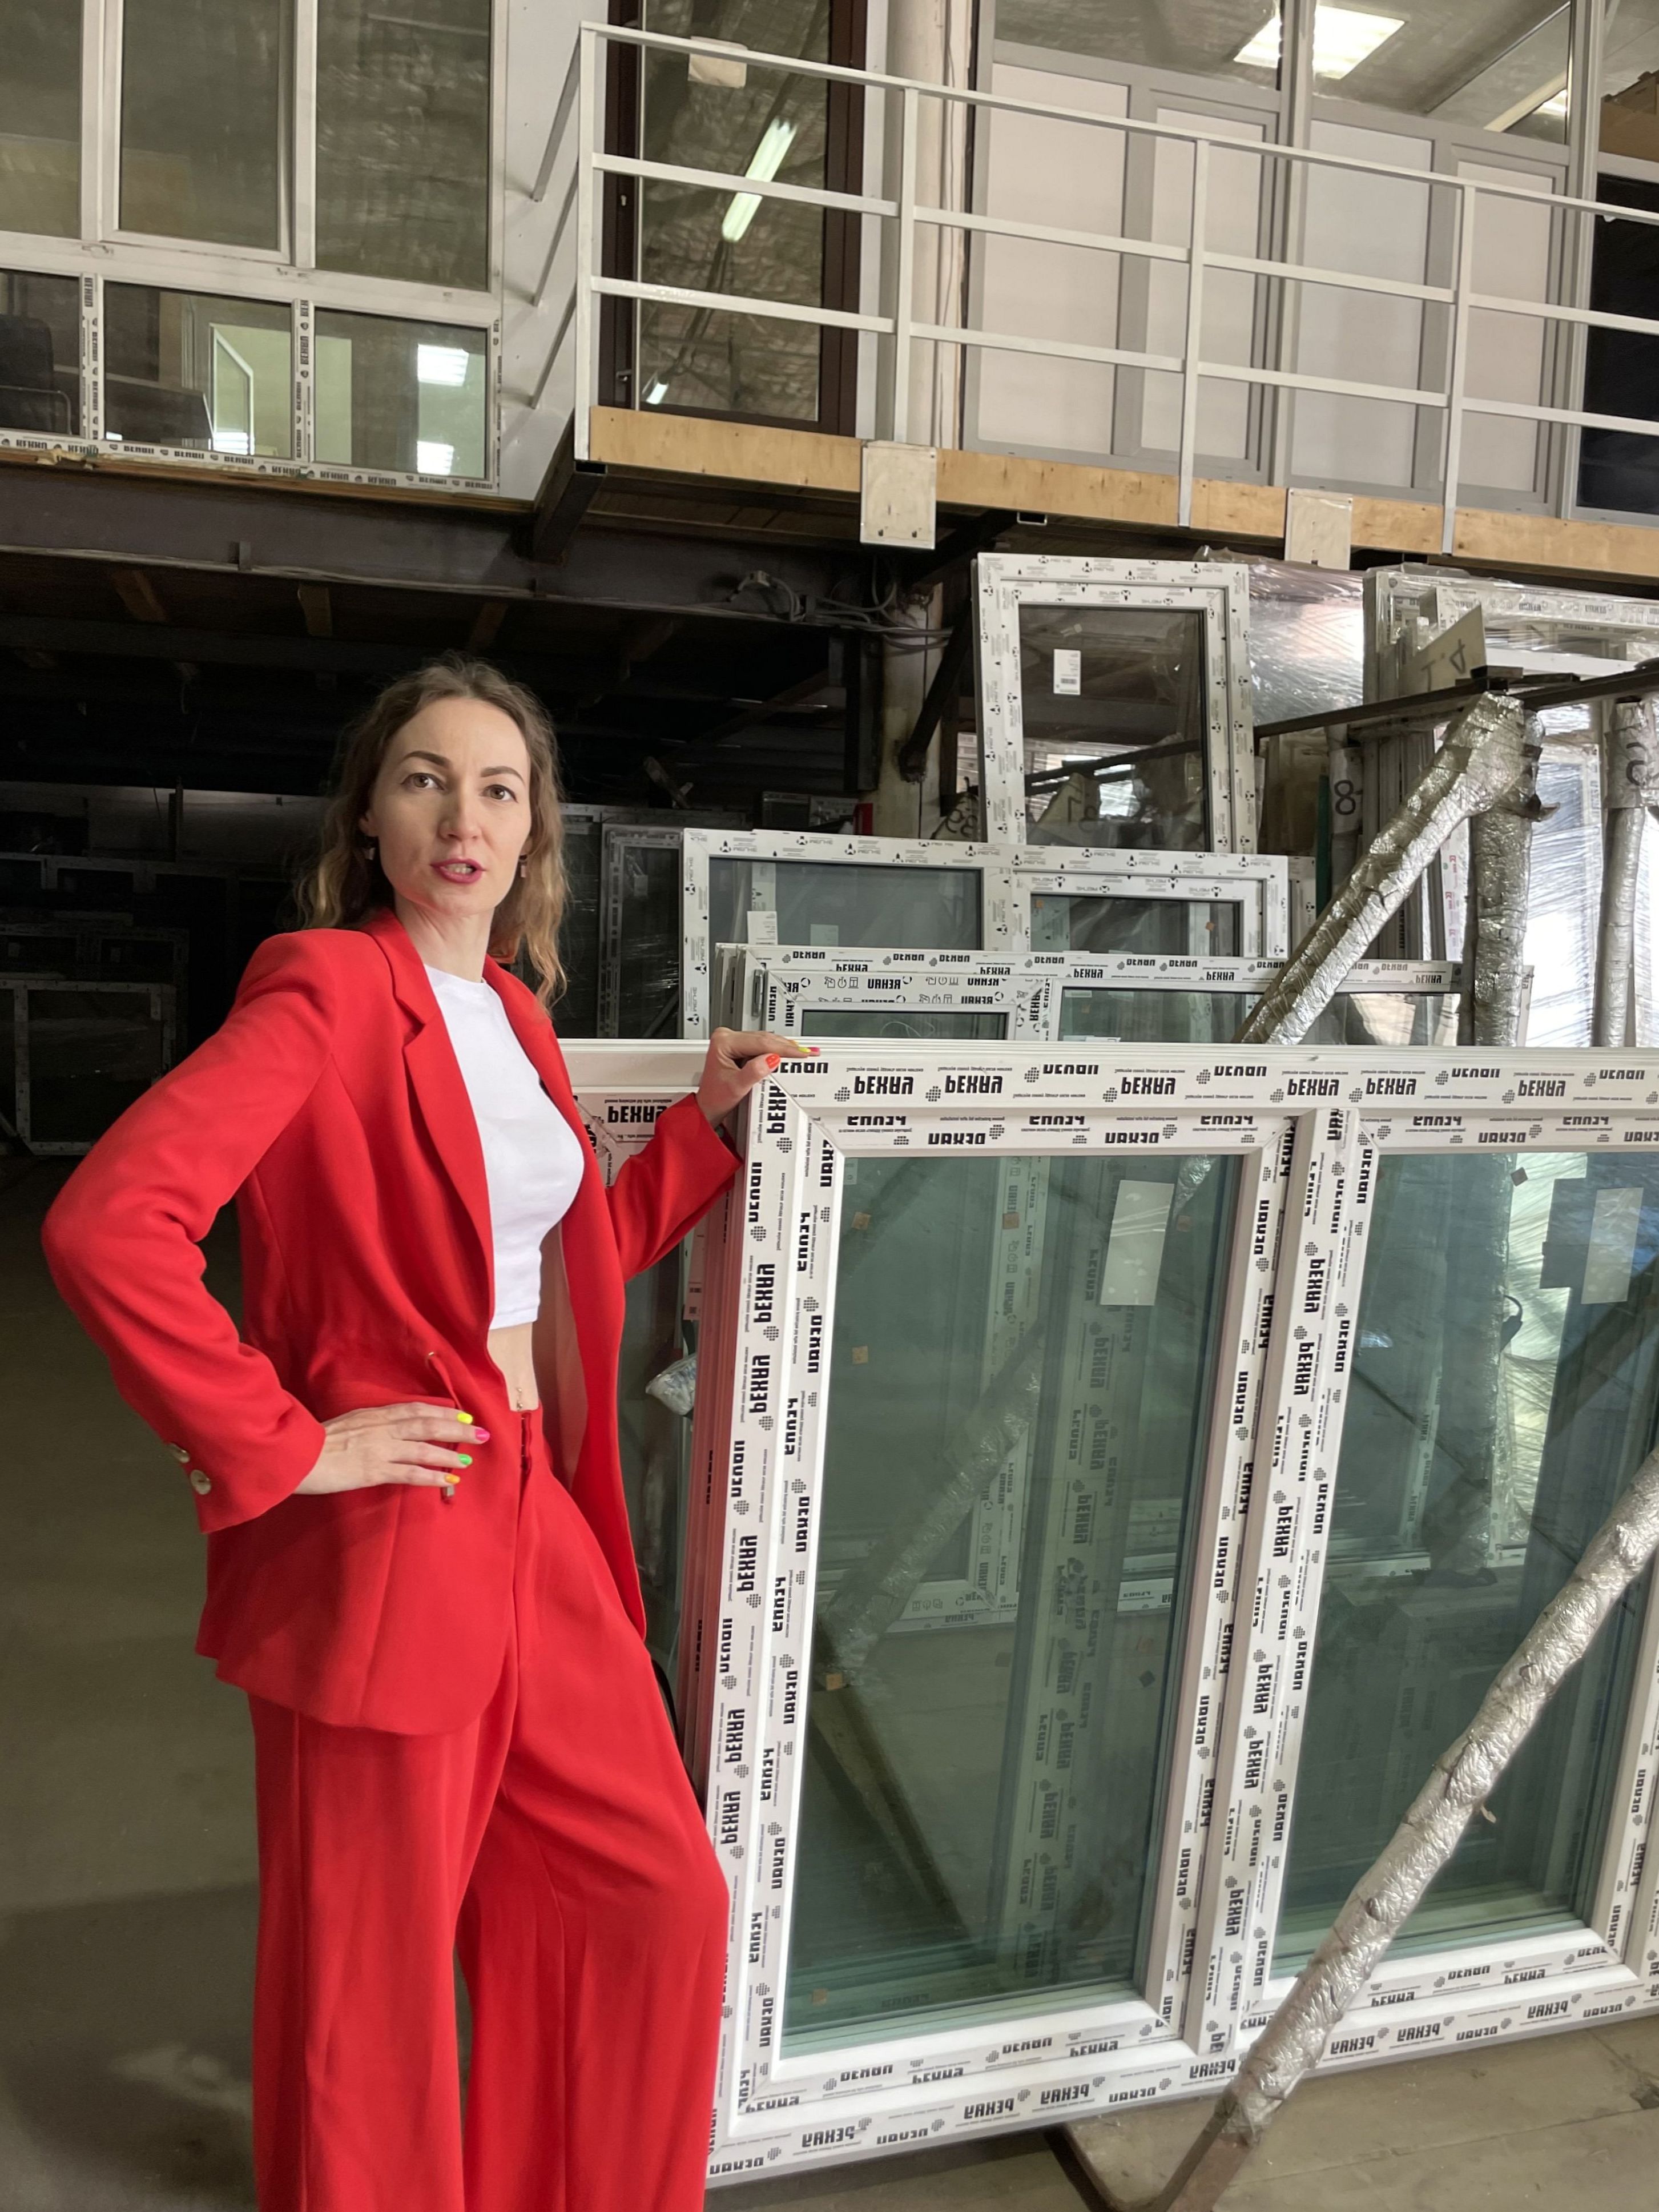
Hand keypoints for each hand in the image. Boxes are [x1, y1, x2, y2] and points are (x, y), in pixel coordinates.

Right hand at [294, 1403, 488, 1495]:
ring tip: (468, 1459)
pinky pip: (409, 1473)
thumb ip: (370, 1425)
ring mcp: (379, 1449)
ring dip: (448, 1454)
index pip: (415, 1410)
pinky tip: (447, 1480)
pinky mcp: (373, 1471)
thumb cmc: (316, 1441)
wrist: (297, 1456)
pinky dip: (431, 1476)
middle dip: (455, 1429)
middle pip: (426, 1425)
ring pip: (423, 1448)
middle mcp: (381, 1428)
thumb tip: (390, 1429)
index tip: (461, 1415)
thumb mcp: (348, 1423)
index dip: (441, 1412)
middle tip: (480, 1433)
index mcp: (374, 1415)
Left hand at [695, 1028, 813, 1126]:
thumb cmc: (715, 1098)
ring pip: (765, 1040)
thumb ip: (754, 1072)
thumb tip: (771, 1058)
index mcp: (723, 1042)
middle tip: (808, 1052)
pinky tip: (789, 1052)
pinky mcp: (739, 1046)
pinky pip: (761, 1045)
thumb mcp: (736, 1087)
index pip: (760, 1042)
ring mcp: (733, 1041)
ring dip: (784, 1047)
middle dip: (787, 1046)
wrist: (708, 1106)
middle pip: (764, 1038)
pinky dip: (776, 1050)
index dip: (783, 1048)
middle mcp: (727, 1037)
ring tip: (803, 1053)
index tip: (800, 1054)